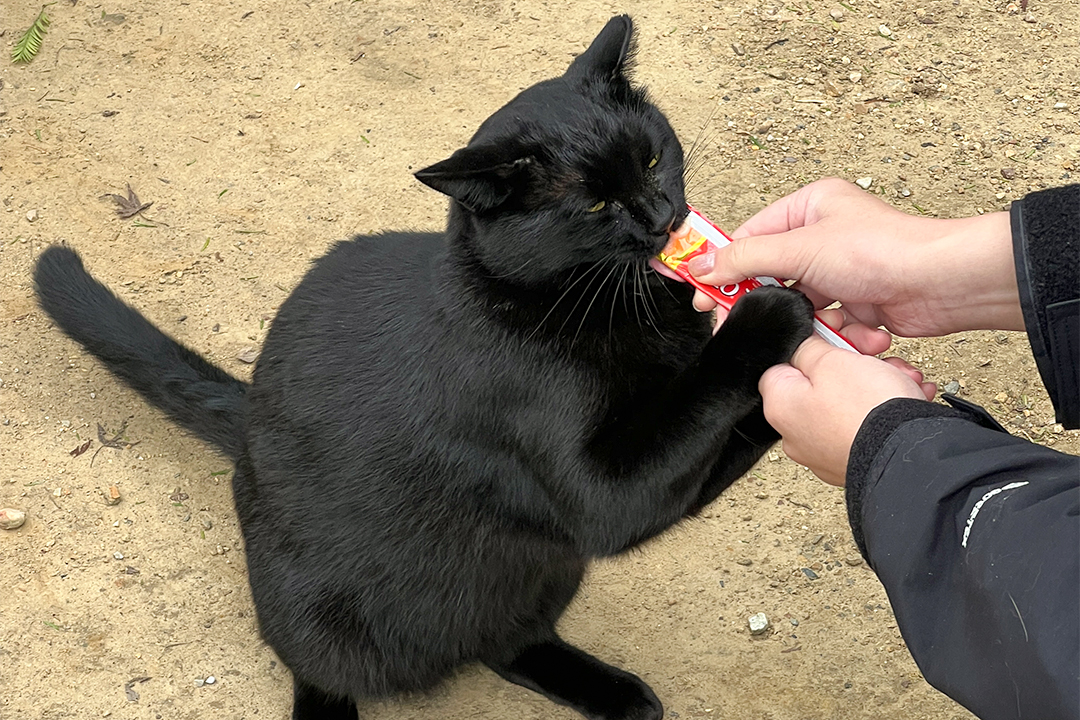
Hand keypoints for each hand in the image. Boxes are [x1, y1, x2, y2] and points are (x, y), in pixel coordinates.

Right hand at [688, 178, 1023, 336]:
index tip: (702, 290)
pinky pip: (828, 324)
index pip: (750, 237)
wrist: (942, 284)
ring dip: (815, 320)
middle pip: (773, 275)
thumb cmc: (885, 250)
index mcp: (809, 207)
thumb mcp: (801, 248)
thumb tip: (704, 265)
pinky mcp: (857, 302)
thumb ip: (746, 259)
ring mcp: (841, 271)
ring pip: (800, 305)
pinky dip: (841, 332)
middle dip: (772, 301)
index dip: (724, 266)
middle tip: (748, 320)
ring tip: (831, 319)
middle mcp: (824, 236)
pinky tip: (861, 326)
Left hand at [760, 334, 935, 485]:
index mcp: (781, 406)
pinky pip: (868, 423)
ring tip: (901, 376)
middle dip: (854, 361)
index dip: (812, 346)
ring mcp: (826, 450)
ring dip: (878, 381)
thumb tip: (805, 345)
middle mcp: (797, 434)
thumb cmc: (867, 410)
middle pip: (820, 381)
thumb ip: (809, 347)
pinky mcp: (855, 459)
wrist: (909, 455)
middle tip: (874, 351)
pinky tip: (910, 396)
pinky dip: (888, 407)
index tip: (834, 338)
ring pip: (850, 400)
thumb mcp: (832, 359)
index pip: (784, 364)